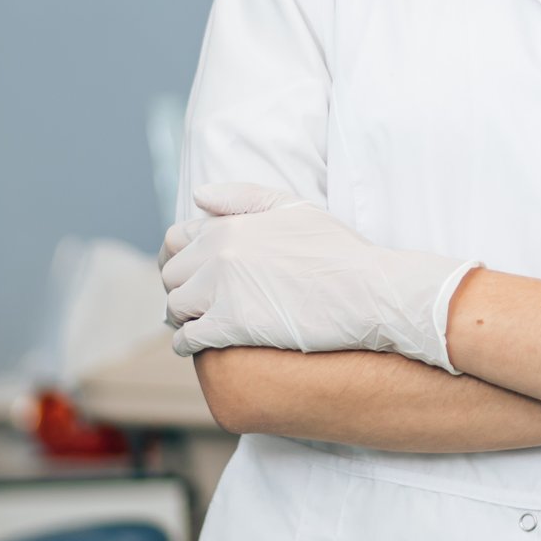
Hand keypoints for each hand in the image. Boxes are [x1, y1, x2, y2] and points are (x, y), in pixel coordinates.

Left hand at [163, 184, 479, 370]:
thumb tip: (198, 197)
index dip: (179, 258)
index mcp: (229, 224)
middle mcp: (218, 253)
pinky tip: (199, 345)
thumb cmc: (339, 251)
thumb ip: (243, 196)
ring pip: (175, 307)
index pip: (176, 239)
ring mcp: (222, 290)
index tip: (189, 273)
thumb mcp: (294, 207)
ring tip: (198, 324)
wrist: (369, 292)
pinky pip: (188, 337)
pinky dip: (187, 343)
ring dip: (183, 317)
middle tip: (195, 303)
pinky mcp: (232, 326)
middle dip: (182, 288)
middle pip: (171, 275)